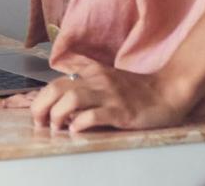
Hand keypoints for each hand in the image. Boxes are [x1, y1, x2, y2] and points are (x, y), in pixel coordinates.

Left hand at [30, 57, 194, 132]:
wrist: (167, 91)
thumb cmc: (135, 89)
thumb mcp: (106, 75)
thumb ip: (85, 73)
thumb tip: (61, 83)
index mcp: (91, 73)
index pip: (57, 81)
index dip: (42, 98)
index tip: (37, 114)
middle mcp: (96, 81)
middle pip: (58, 87)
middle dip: (42, 105)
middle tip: (40, 122)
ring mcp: (109, 95)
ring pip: (72, 98)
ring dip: (59, 114)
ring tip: (56, 127)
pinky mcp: (121, 111)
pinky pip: (95, 114)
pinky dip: (81, 123)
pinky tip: (76, 130)